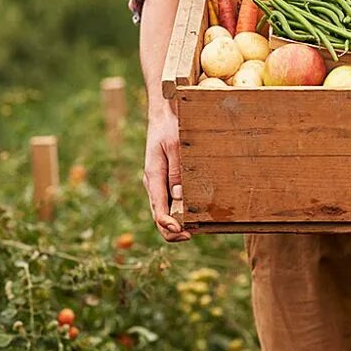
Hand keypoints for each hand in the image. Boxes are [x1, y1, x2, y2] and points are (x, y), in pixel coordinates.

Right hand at [143, 104, 190, 241]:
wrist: (164, 115)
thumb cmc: (170, 128)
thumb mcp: (175, 146)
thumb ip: (177, 171)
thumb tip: (179, 196)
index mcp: (153, 177)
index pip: (158, 210)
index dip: (170, 226)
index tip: (184, 232)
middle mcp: (153, 184)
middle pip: (159, 216)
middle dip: (173, 230)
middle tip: (192, 235)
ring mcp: (158, 183)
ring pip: (164, 211)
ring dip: (177, 223)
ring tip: (197, 229)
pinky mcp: (165, 180)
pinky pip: (169, 201)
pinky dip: (179, 212)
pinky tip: (194, 214)